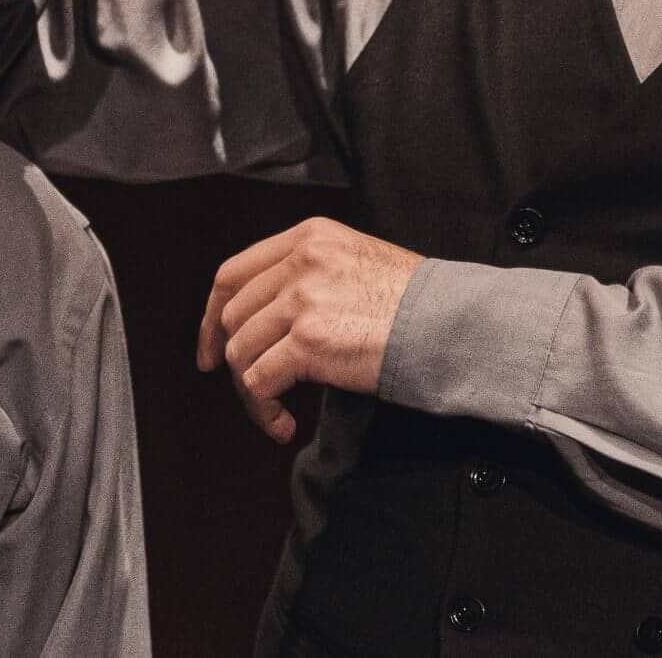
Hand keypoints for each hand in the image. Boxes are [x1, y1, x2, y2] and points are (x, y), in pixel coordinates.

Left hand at [195, 218, 423, 443]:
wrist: (450, 324)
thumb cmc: (417, 303)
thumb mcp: (358, 261)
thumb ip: (312, 274)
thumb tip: (270, 317)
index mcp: (309, 237)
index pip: (233, 273)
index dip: (212, 317)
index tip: (211, 349)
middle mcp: (300, 262)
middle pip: (233, 317)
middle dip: (235, 362)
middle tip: (256, 392)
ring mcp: (302, 299)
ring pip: (241, 352)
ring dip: (252, 392)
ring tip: (277, 412)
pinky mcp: (308, 341)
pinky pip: (259, 382)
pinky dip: (265, 410)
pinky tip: (285, 423)